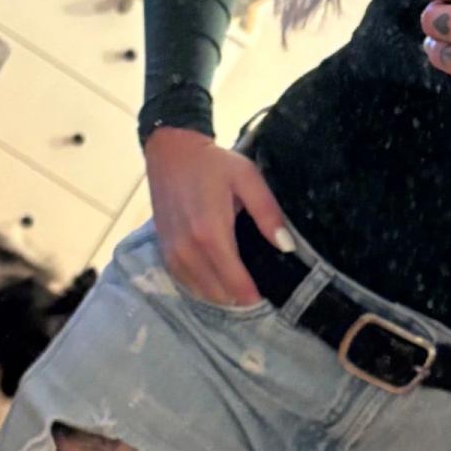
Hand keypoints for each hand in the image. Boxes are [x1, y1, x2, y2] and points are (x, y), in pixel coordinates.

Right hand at [142, 128, 294, 305]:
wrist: (170, 151)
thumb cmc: (213, 163)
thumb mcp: (247, 178)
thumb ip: (267, 213)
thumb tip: (286, 247)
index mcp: (211, 233)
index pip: (235, 283)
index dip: (253, 296)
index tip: (270, 295)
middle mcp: (188, 250)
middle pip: (219, 294)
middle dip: (240, 298)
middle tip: (259, 289)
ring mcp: (172, 253)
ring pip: (201, 292)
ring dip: (222, 295)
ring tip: (241, 287)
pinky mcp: (163, 251)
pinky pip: (185, 283)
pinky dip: (203, 287)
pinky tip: (218, 279)